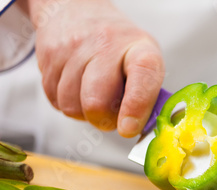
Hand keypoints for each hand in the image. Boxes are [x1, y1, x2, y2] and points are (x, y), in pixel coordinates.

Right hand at [28, 0, 164, 136]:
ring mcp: (74, 48)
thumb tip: (139, 131)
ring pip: (72, 106)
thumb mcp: (145, 61)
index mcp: (140, 50)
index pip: (142, 77)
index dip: (136, 107)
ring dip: (83, 114)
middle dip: (104, 121)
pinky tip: (77, 89)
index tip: (128, 128)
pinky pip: (54, 100)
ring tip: (94, 98)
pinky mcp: (49, 55)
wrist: (79, 11)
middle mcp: (107, 45)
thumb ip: (147, 97)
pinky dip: (67, 104)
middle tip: (111, 118)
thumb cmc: (119, 47)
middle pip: (96, 102)